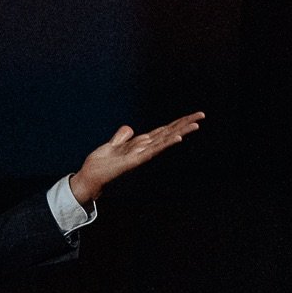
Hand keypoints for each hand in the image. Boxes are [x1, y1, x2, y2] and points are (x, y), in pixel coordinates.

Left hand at [69, 112, 203, 205]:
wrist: (89, 177)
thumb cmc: (100, 164)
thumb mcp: (111, 145)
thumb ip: (121, 137)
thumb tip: (130, 128)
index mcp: (140, 144)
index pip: (162, 131)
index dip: (176, 123)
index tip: (192, 115)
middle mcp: (143, 149)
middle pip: (167, 133)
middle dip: (184, 124)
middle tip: (202, 114)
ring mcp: (141, 155)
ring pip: (164, 140)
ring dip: (181, 132)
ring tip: (196, 124)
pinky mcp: (135, 161)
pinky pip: (153, 151)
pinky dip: (166, 144)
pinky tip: (178, 138)